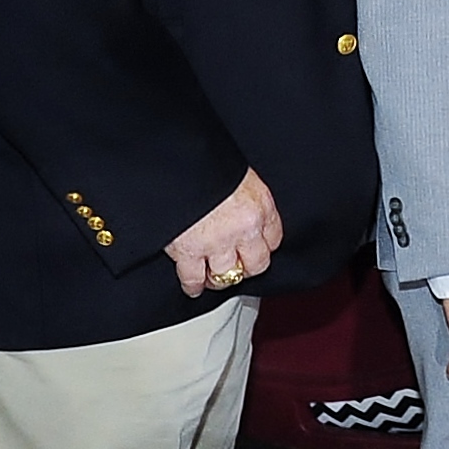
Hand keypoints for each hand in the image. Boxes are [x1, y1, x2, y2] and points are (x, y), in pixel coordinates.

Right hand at [167, 167, 282, 295]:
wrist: (175, 160)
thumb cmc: (204, 161)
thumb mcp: (236, 174)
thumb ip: (242, 195)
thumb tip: (241, 207)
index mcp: (260, 204)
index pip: (274, 238)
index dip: (264, 246)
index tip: (257, 249)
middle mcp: (244, 227)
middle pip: (256, 264)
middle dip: (247, 267)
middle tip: (238, 268)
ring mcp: (217, 242)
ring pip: (227, 275)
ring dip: (220, 279)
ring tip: (214, 279)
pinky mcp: (189, 251)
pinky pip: (194, 279)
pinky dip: (193, 286)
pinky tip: (193, 287)